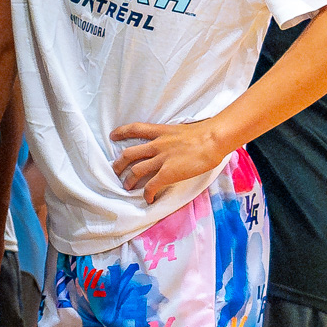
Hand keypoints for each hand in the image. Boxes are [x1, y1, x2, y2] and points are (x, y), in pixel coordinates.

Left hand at [110, 118, 226, 203]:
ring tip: (127, 187)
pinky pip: (151, 185)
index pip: (135, 129)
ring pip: (135, 171)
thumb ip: (171, 136)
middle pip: (128, 154)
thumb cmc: (205, 134)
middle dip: (119, 164)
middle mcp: (156, 145)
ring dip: (128, 180)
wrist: (213, 139)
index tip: (112, 136)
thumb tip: (172, 143)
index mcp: (160, 132)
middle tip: (116, 171)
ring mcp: (161, 159)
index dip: (121, 132)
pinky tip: (148, 198)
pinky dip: (147, 193)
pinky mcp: (168, 173)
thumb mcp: (181, 130)